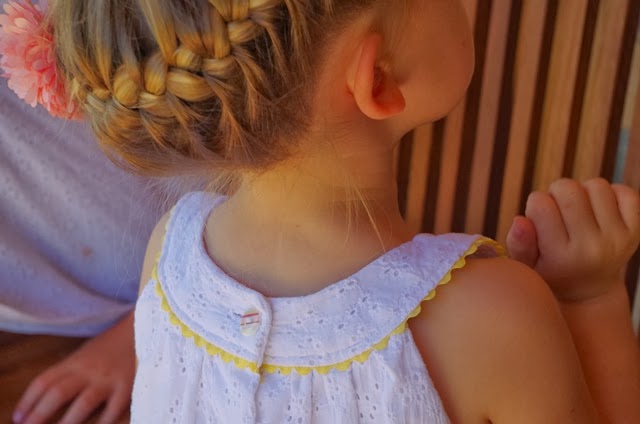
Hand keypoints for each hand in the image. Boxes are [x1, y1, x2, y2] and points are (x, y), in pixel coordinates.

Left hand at [13, 312, 134, 423]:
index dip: (28, 401)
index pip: (44, 381)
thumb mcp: (85, 354)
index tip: (18, 418)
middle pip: (58, 393)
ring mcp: (108, 379)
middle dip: (40, 414)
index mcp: (75, 361)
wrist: (141, 329)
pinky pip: (114, 409)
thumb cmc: (111, 345)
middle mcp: (88, 370)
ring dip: (68, 423)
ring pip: (83, 403)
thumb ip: (68, 373)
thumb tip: (45, 398)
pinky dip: (104, 422)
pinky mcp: (127, 386)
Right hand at [506, 178, 639, 301]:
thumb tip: (520, 220)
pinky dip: (610, 195)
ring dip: (583, 192)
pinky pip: (625, 192)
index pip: (540, 204)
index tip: (537, 218)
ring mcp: (617, 240)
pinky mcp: (635, 232)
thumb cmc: (549, 271)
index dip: (535, 204)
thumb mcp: (526, 265)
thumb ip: (518, 244)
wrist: (588, 291)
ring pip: (595, 186)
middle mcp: (591, 249)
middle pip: (568, 189)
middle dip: (557, 192)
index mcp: (560, 258)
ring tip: (577, 210)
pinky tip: (598, 210)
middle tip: (557, 210)